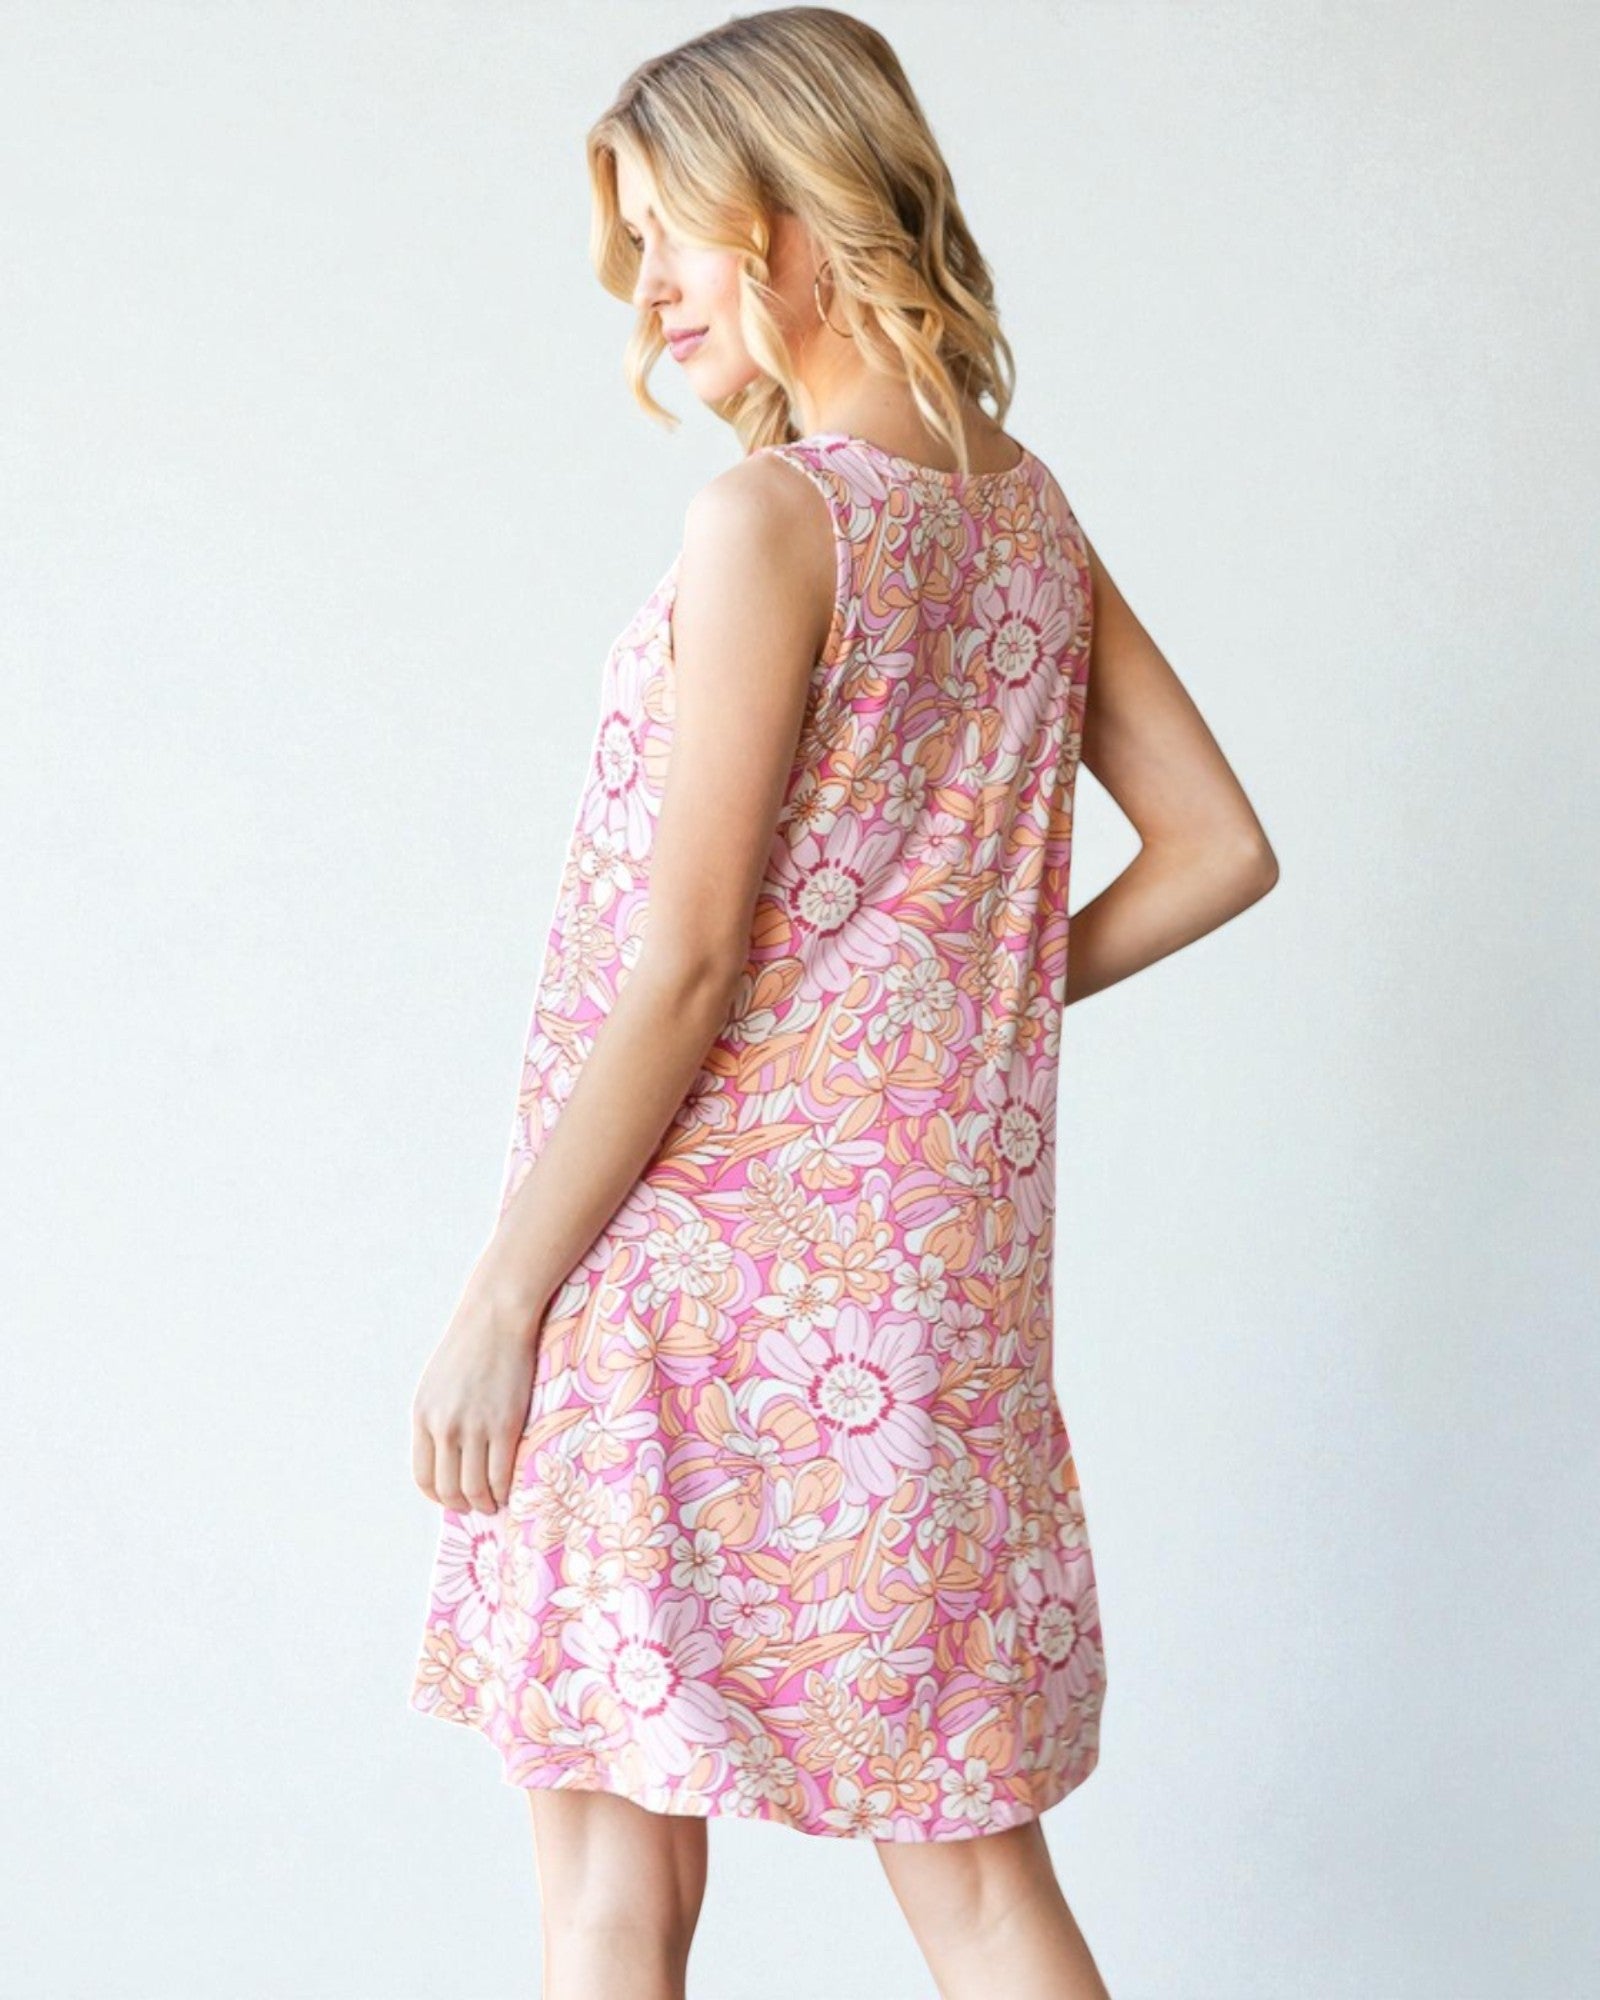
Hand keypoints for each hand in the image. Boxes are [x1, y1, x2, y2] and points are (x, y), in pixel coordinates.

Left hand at [411, 1270, 546, 1514]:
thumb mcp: (435, 1384)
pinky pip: (501, 1474)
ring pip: (475, 1488)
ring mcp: (475, 1427)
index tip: (453, 1498)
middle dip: (463, 1505)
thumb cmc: (469, 1347)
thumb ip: (436, 1419)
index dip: (439, 1496)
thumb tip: (446, 1456)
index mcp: (422, 1417)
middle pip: (448, 1488)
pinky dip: (504, 1490)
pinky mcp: (505, 1424)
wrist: (496, 1319)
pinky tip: (510, 1489)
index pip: (423, 1477)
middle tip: (478, 1507)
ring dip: (485, 1503)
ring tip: (495, 1502)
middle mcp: (444, 1427)